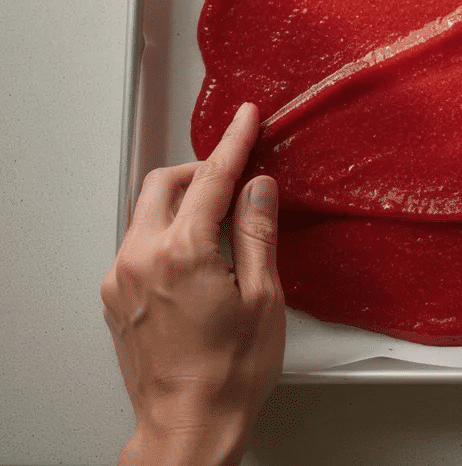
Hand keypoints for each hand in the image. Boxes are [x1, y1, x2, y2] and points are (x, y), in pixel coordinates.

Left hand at [102, 103, 283, 465]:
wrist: (190, 423)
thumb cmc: (229, 373)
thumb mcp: (264, 296)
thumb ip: (256, 232)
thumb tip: (257, 189)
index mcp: (182, 254)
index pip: (211, 179)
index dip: (233, 143)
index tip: (245, 120)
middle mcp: (141, 260)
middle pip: (164, 185)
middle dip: (200, 171)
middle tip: (236, 174)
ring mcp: (122, 279)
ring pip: (147, 215)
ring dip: (183, 204)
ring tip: (221, 223)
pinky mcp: (115, 299)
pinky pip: (138, 246)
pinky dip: (167, 235)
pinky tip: (197, 257)